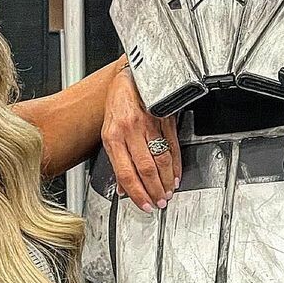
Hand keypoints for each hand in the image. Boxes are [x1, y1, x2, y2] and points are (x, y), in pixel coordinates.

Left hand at [101, 61, 181, 211]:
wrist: (131, 77)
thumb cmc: (118, 105)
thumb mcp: (108, 132)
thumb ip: (116, 162)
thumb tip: (123, 188)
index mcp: (113, 136)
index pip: (126, 173)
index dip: (137, 193)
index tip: (144, 205)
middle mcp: (130, 130)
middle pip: (146, 169)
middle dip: (154, 191)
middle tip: (159, 202)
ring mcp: (149, 125)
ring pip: (160, 160)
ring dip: (166, 181)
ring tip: (167, 193)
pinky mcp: (164, 120)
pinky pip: (172, 147)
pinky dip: (175, 165)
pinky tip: (174, 176)